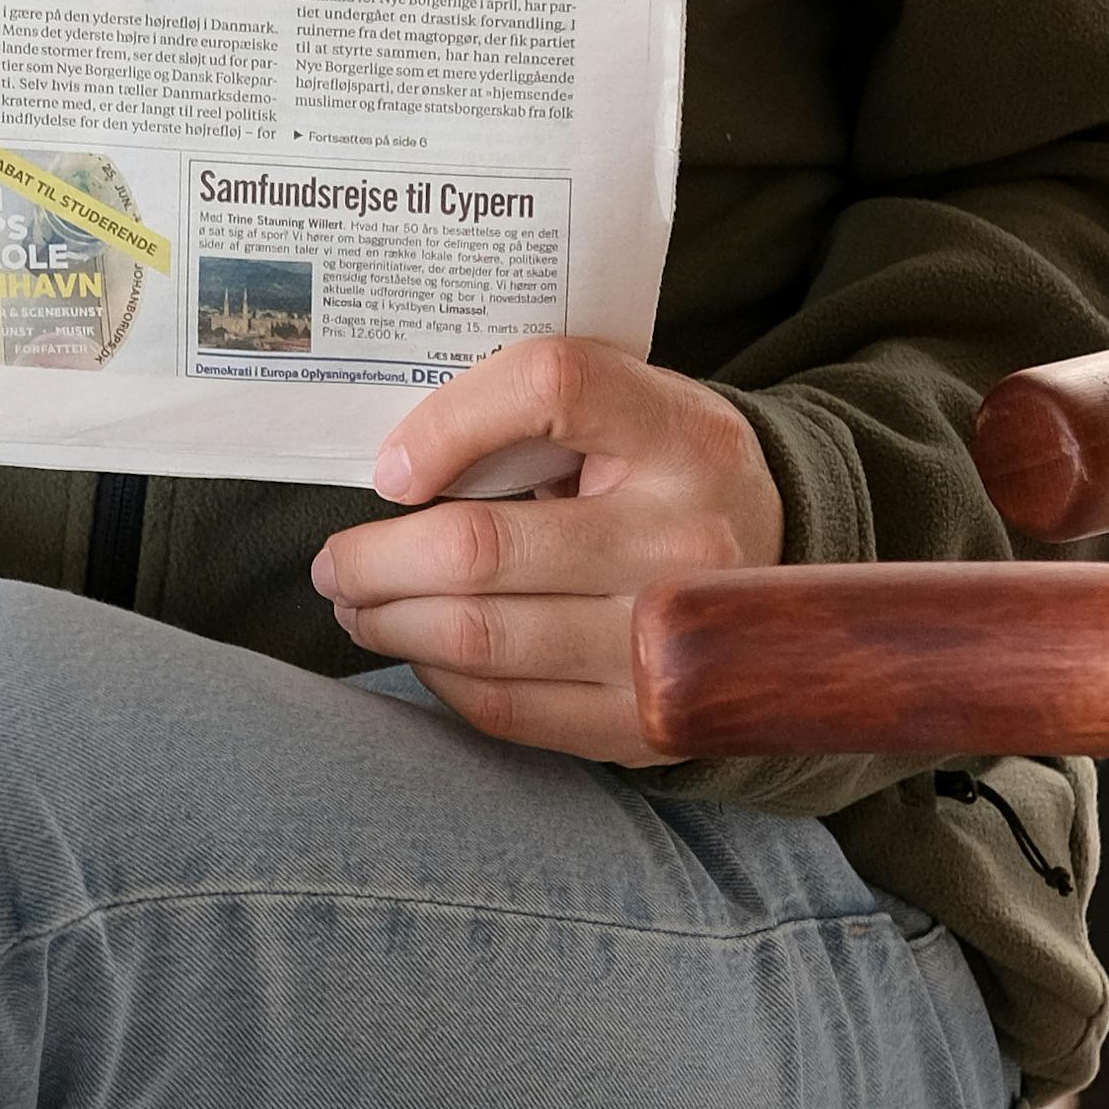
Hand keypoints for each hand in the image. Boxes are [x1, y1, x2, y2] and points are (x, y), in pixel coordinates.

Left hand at [308, 338, 783, 761]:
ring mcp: (672, 644)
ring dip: (389, 623)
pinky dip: (439, 678)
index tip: (390, 469)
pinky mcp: (647, 721)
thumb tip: (395, 472)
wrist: (774, 559)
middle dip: (376, 559)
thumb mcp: (630, 404)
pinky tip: (420, 650)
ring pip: (481, 638)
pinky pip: (506, 709)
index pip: (552, 387)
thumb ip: (531, 409)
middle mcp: (688, 542)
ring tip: (358, 605)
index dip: (448, 422)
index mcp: (683, 436)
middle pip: (481, 548)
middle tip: (334, 563)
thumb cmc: (662, 467)